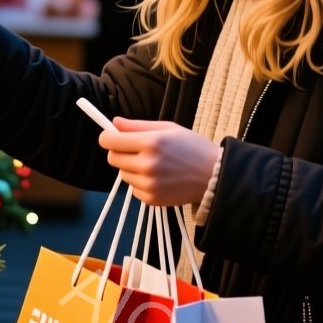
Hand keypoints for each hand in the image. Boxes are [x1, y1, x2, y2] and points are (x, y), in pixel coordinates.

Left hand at [99, 118, 221, 207]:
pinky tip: (158, 178)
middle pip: (113, 159)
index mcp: (151, 142)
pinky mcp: (151, 199)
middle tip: (135, 149)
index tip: (111, 137)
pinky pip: (133, 189)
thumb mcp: (167, 128)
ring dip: (131, 168)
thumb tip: (113, 123)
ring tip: (153, 164)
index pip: (110, 141)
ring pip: (123, 174)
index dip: (108, 137)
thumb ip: (137, 126)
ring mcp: (149, 184)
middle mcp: (147, 164)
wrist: (214, 175)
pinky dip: (141, 183)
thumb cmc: (192, 147)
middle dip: (120, 152)